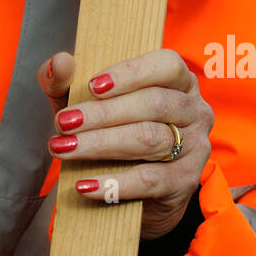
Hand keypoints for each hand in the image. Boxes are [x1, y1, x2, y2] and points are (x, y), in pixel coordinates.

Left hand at [38, 48, 213, 238]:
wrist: (130, 193)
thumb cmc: (109, 132)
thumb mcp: (85, 104)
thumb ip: (67, 82)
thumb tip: (60, 62)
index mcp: (179, 80)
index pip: (166, 65)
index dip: (130, 73)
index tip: (92, 86)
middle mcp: (194, 110)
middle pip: (153, 103)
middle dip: (103, 113)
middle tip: (63, 122)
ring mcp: (195, 147)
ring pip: (149, 139)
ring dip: (101, 144)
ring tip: (65, 148)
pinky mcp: (185, 182)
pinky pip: (149, 180)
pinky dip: (114, 183)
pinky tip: (85, 185)